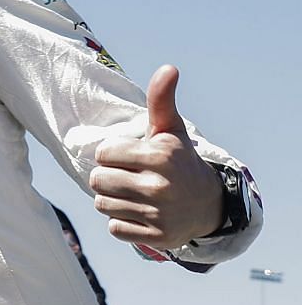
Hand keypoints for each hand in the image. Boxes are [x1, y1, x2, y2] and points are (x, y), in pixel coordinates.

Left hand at [91, 65, 224, 248]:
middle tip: (131, 177)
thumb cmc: (179, 161)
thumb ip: (161, 99)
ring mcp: (159, 214)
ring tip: (135, 195)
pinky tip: (141, 213)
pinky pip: (114, 227)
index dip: (113, 154)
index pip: (104, 153)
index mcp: (160, 156)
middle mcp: (160, 186)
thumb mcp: (170, 130)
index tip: (131, 157)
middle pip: (97, 180)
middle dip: (108, 177)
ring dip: (113, 199)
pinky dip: (121, 221)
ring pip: (102, 204)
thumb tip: (168, 67)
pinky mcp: (156, 237)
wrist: (207, 205)